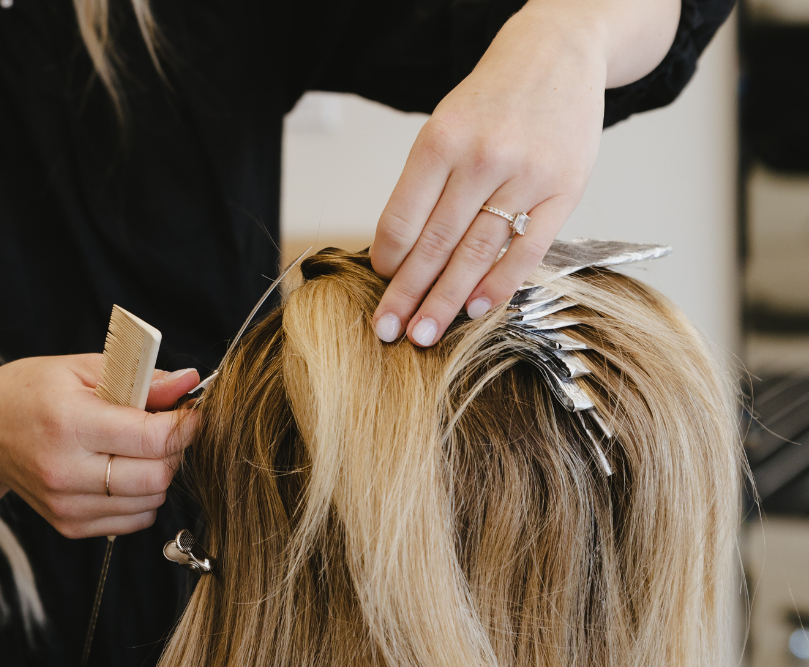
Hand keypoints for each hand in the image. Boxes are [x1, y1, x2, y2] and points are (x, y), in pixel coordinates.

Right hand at [0, 353, 199, 539]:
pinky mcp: (70, 525)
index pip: (151, 438)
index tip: (191, 413)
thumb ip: (142, 378)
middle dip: (175, 452)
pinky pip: (134, 520)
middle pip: (156, 477)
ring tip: (141, 449)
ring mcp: (67, 505)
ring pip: (151, 502)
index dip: (185, 425)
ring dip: (160, 475)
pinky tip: (124, 472)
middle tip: (168, 430)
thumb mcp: (83, 369)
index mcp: (69, 423)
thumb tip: (189, 381)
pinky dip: (142, 497)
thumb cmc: (33, 392)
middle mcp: (66, 471)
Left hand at [369, 0, 679, 346]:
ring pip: (476, 254)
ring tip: (424, 334)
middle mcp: (483, 158)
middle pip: (436, 244)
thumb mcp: (445, 127)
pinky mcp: (565, 191)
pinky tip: (475, 310)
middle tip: (389, 331)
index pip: (404, 217)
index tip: (381, 283)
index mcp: (442, 140)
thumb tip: (399, 255)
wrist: (558, 53)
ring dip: (446, 301)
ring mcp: (526, 176)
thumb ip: (425, 186)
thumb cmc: (491, 101)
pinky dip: (498, 285)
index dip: (388, 259)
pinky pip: (527, 251)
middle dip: (408, 295)